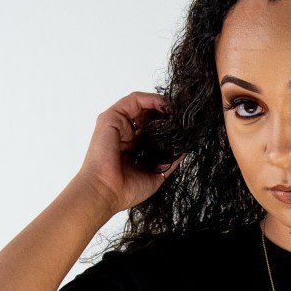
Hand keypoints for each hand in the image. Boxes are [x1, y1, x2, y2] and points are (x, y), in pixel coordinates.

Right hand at [74, 90, 185, 214]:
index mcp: (132, 147)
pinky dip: (150, 98)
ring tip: (176, 109)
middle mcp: (124, 134)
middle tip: (182, 116)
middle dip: (164, 114)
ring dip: (160, 104)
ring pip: (141, 105)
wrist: (106, 191)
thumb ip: (168, 162)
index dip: (166, 126)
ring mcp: (117, 125)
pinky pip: (133, 100)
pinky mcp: (111, 117)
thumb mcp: (155, 176)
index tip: (182, 128)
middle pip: (147, 115)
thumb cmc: (125, 189)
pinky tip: (164, 105)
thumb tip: (183, 151)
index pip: (151, 129)